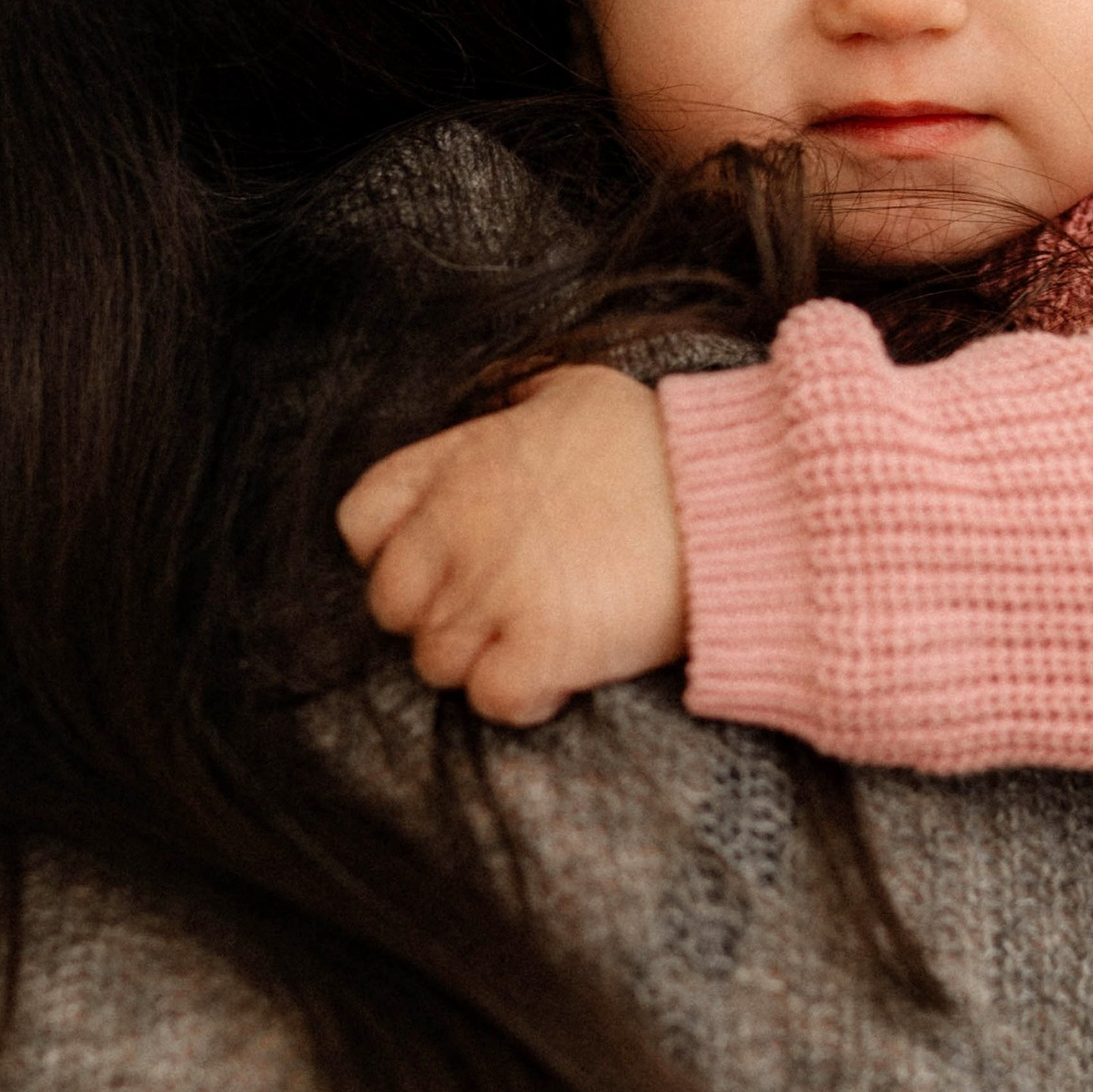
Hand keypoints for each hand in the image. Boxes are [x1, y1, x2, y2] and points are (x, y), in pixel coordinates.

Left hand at [335, 364, 687, 726]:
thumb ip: (522, 405)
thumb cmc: (663, 442)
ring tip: (536, 642)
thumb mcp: (578, 391)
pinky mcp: (540, 649)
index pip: (362, 520)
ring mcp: (493, 592)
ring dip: (481, 660)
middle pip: (392, 605)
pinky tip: (559, 677)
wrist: (730, 499)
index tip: (439, 561)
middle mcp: (458, 529)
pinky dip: (521, 698)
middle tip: (496, 613)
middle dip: (437, 614)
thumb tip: (512, 409)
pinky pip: (491, 700)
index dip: (392, 551)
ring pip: (436, 660)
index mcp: (457, 465)